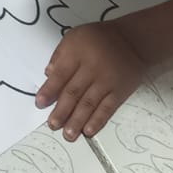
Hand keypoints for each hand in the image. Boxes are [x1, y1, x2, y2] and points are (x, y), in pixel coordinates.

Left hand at [36, 22, 146, 140]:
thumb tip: (48, 75)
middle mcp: (92, 68)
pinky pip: (107, 108)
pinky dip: (97, 120)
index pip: (60, 75)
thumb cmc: (98, 39)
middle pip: (74, 92)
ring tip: (68, 135)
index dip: (49, 90)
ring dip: (77, 121)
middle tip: (52, 125)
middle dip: (61, 110)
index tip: (39, 103)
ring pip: (89, 103)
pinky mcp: (120, 92)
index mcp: (77, 53)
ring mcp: (107, 82)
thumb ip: (59, 55)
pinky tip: (88, 131)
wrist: (132, 42)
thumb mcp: (74, 37)